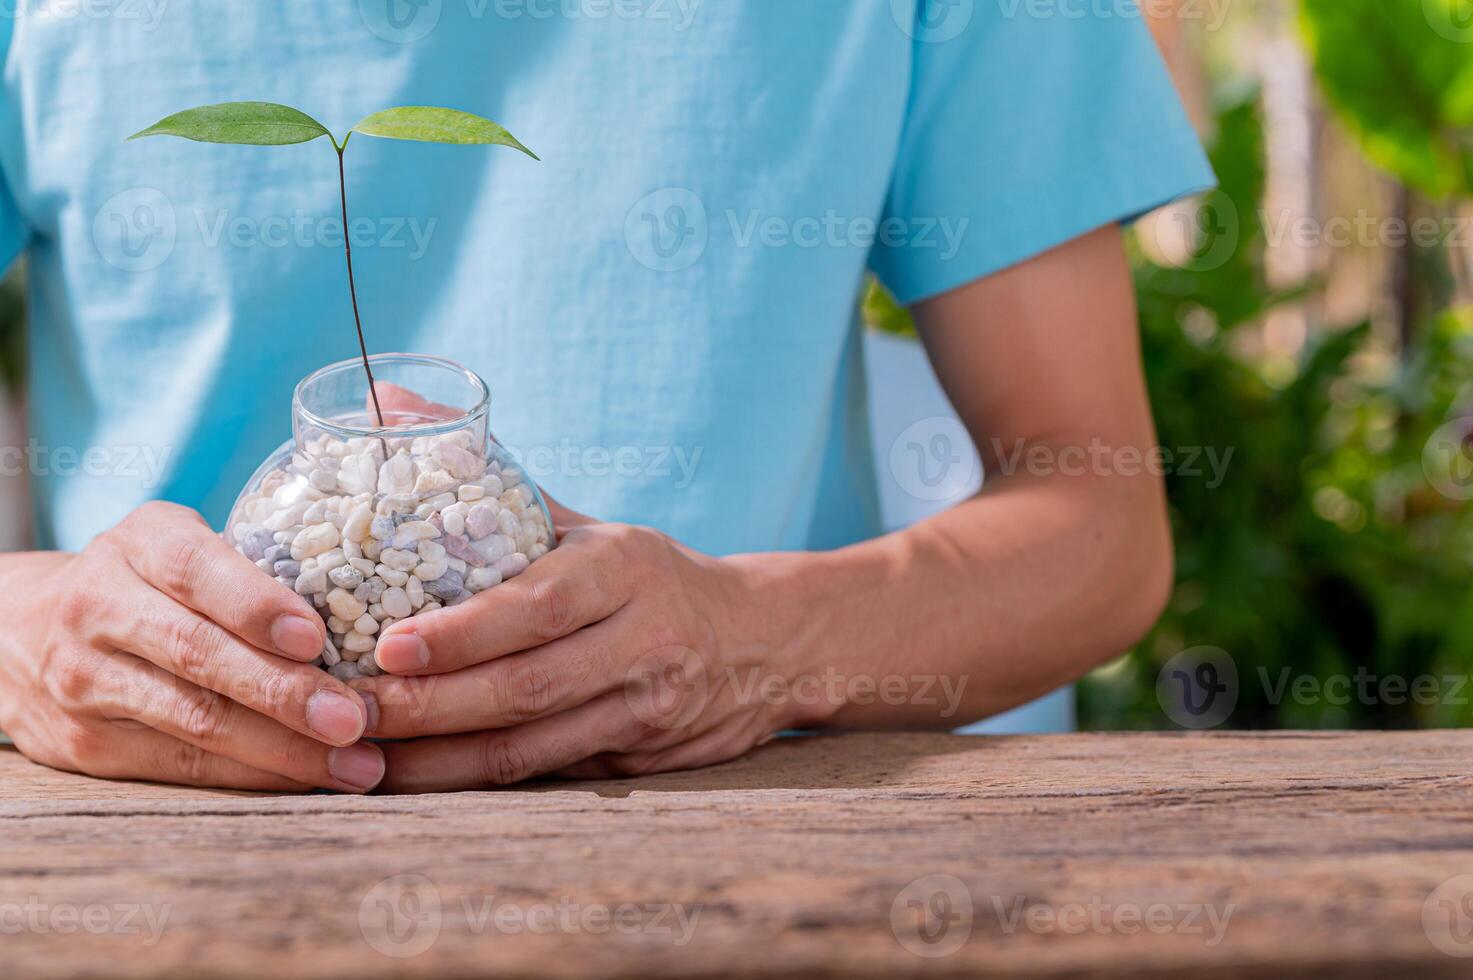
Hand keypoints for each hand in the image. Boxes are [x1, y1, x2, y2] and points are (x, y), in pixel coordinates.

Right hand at [0, 502, 384, 791]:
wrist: (21, 632)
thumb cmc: (148, 582)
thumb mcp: (181, 546)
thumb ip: (253, 567)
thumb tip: (377, 603)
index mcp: (139, 546)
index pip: (195, 570)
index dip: (256, 605)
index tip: (315, 637)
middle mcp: (100, 609)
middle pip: (200, 655)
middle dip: (285, 692)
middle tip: (355, 717)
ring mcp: (86, 681)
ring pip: (194, 721)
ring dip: (283, 748)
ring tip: (356, 762)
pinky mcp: (85, 746)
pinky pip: (180, 766)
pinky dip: (252, 775)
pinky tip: (309, 779)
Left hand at [356, 501, 799, 791]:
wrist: (764, 641)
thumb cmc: (646, 576)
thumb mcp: (589, 525)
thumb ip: (490, 478)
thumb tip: (387, 402)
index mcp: (627, 570)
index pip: (541, 607)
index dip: (464, 633)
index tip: (389, 645)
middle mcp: (644, 642)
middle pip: (526, 687)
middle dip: (430, 706)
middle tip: (350, 708)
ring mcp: (645, 710)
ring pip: (531, 749)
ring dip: (441, 760)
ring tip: (366, 756)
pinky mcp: (638, 761)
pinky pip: (545, 776)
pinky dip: (474, 781)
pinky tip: (419, 778)